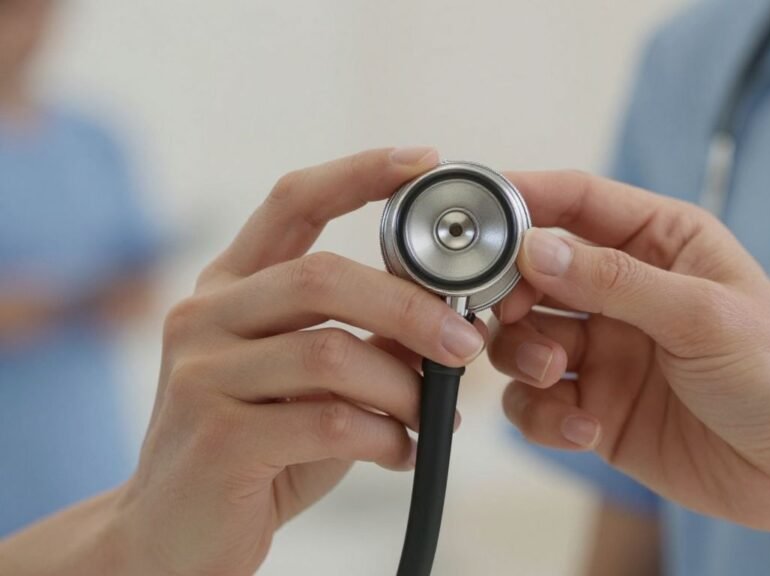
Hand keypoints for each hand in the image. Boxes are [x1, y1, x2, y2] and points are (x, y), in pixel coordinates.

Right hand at [108, 148, 485, 575]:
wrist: (169, 537)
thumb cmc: (254, 453)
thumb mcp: (309, 386)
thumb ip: (363, 343)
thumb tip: (450, 317)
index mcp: (229, 289)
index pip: (292, 202)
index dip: (361, 173)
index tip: (425, 160)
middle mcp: (205, 318)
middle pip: (323, 277)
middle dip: (410, 307)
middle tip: (465, 341)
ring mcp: (202, 375)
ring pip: (332, 355)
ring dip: (404, 389)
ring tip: (433, 418)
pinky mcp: (218, 438)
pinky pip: (331, 423)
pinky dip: (387, 439)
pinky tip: (402, 454)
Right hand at [489, 171, 769, 531]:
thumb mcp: (702, 316)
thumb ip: (615, 281)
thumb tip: (536, 248)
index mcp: (661, 242)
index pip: (577, 201)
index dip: (522, 200)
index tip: (473, 212)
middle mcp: (626, 291)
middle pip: (533, 271)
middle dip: (509, 293)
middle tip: (502, 314)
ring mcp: (607, 351)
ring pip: (522, 337)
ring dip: (523, 356)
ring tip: (554, 375)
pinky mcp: (596, 406)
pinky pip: (537, 403)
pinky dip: (544, 416)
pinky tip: (585, 430)